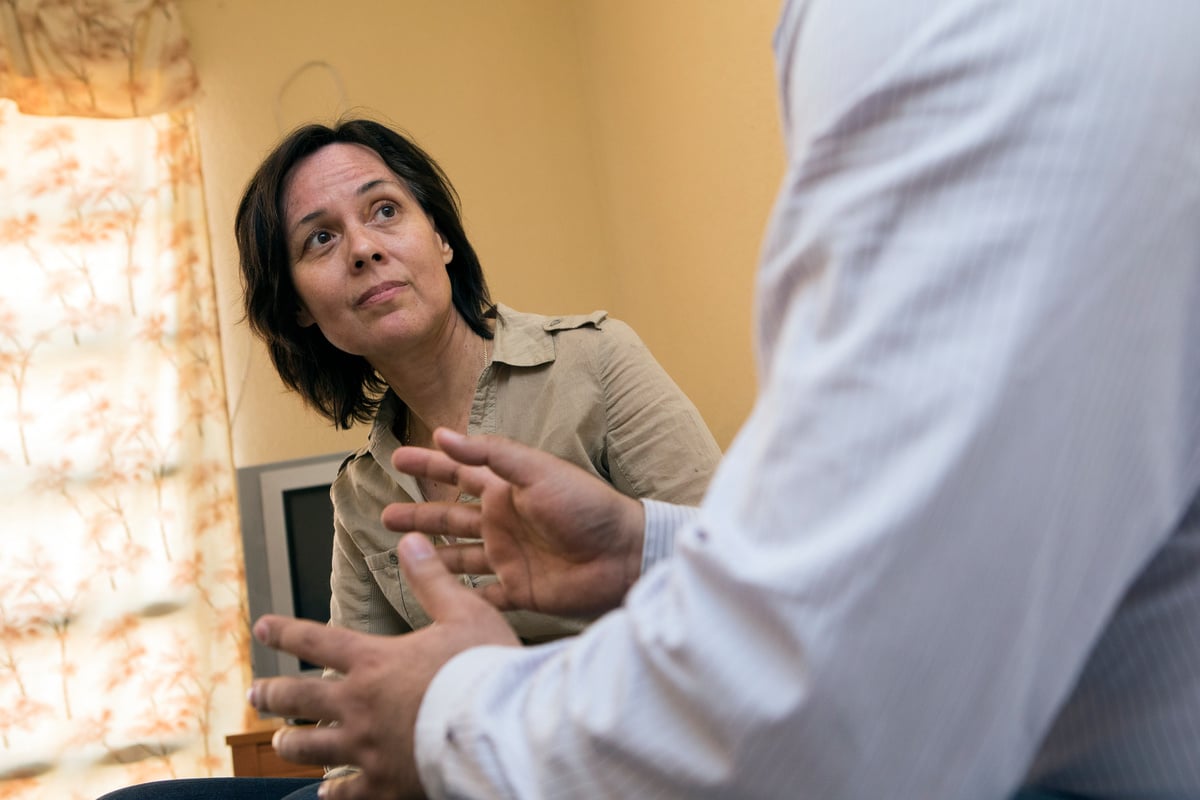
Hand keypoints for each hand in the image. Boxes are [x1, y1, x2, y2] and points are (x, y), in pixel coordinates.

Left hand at [248, 534, 518, 799]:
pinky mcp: (385, 782)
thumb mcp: (463, 612)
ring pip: (312, 748)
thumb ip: (431, 579)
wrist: (498, 728)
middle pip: (301, 698)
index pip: (318, 640)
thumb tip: (410, 540)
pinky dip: (333, 793)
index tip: (262, 627)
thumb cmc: (485, 668)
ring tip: (279, 741)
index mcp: (374, 661)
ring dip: (291, 743)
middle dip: (274, 693)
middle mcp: (360, 705)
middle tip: (255, 693)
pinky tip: (325, 794)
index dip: (286, 632)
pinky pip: (348, 791)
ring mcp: (368, 747)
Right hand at [384, 428, 645, 617]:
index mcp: (507, 491)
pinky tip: (435, 600)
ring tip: (400, 554)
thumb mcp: (537, 471)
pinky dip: (458, 598)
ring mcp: (509, 557)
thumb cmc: (586, 506)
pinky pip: (480, 595)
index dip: (429, 465)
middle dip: (419, 517)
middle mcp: (504, 522)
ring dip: (430, 555)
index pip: (458, 473)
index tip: (396, 458)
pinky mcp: (519, 590)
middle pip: (451, 518)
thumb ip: (490, 454)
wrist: (623, 555)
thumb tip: (444, 433)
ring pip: (458, 556)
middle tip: (386, 517)